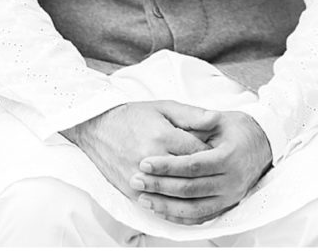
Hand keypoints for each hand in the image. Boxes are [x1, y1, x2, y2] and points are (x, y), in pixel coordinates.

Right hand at [64, 101, 218, 201]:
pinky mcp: (132, 192)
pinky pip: (161, 206)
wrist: (98, 128)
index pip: (198, 153)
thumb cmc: (133, 116)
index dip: (212, 154)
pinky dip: (176, 208)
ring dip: (194, 194)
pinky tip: (187, 204)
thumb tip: (217, 119)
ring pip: (177, 195)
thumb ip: (191, 115)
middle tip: (214, 172)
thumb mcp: (163, 108)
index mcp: (162, 136)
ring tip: (204, 188)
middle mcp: (152, 159)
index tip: (219, 153)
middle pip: (190, 176)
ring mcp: (142, 179)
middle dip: (205, 175)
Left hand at [130, 110, 272, 225]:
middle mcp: (230, 182)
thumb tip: (180, 123)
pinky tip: (162, 211)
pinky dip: (180, 217)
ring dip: (167, 206)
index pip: (192, 165)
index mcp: (228, 158)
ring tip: (144, 199)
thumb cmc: (237, 128)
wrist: (262, 144)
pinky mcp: (226, 206)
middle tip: (137, 180)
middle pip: (190, 189)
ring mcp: (229, 197)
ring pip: (194, 209)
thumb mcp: (219, 117)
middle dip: (161, 186)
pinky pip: (201, 217)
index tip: (145, 163)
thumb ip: (199, 119)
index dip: (167, 166)